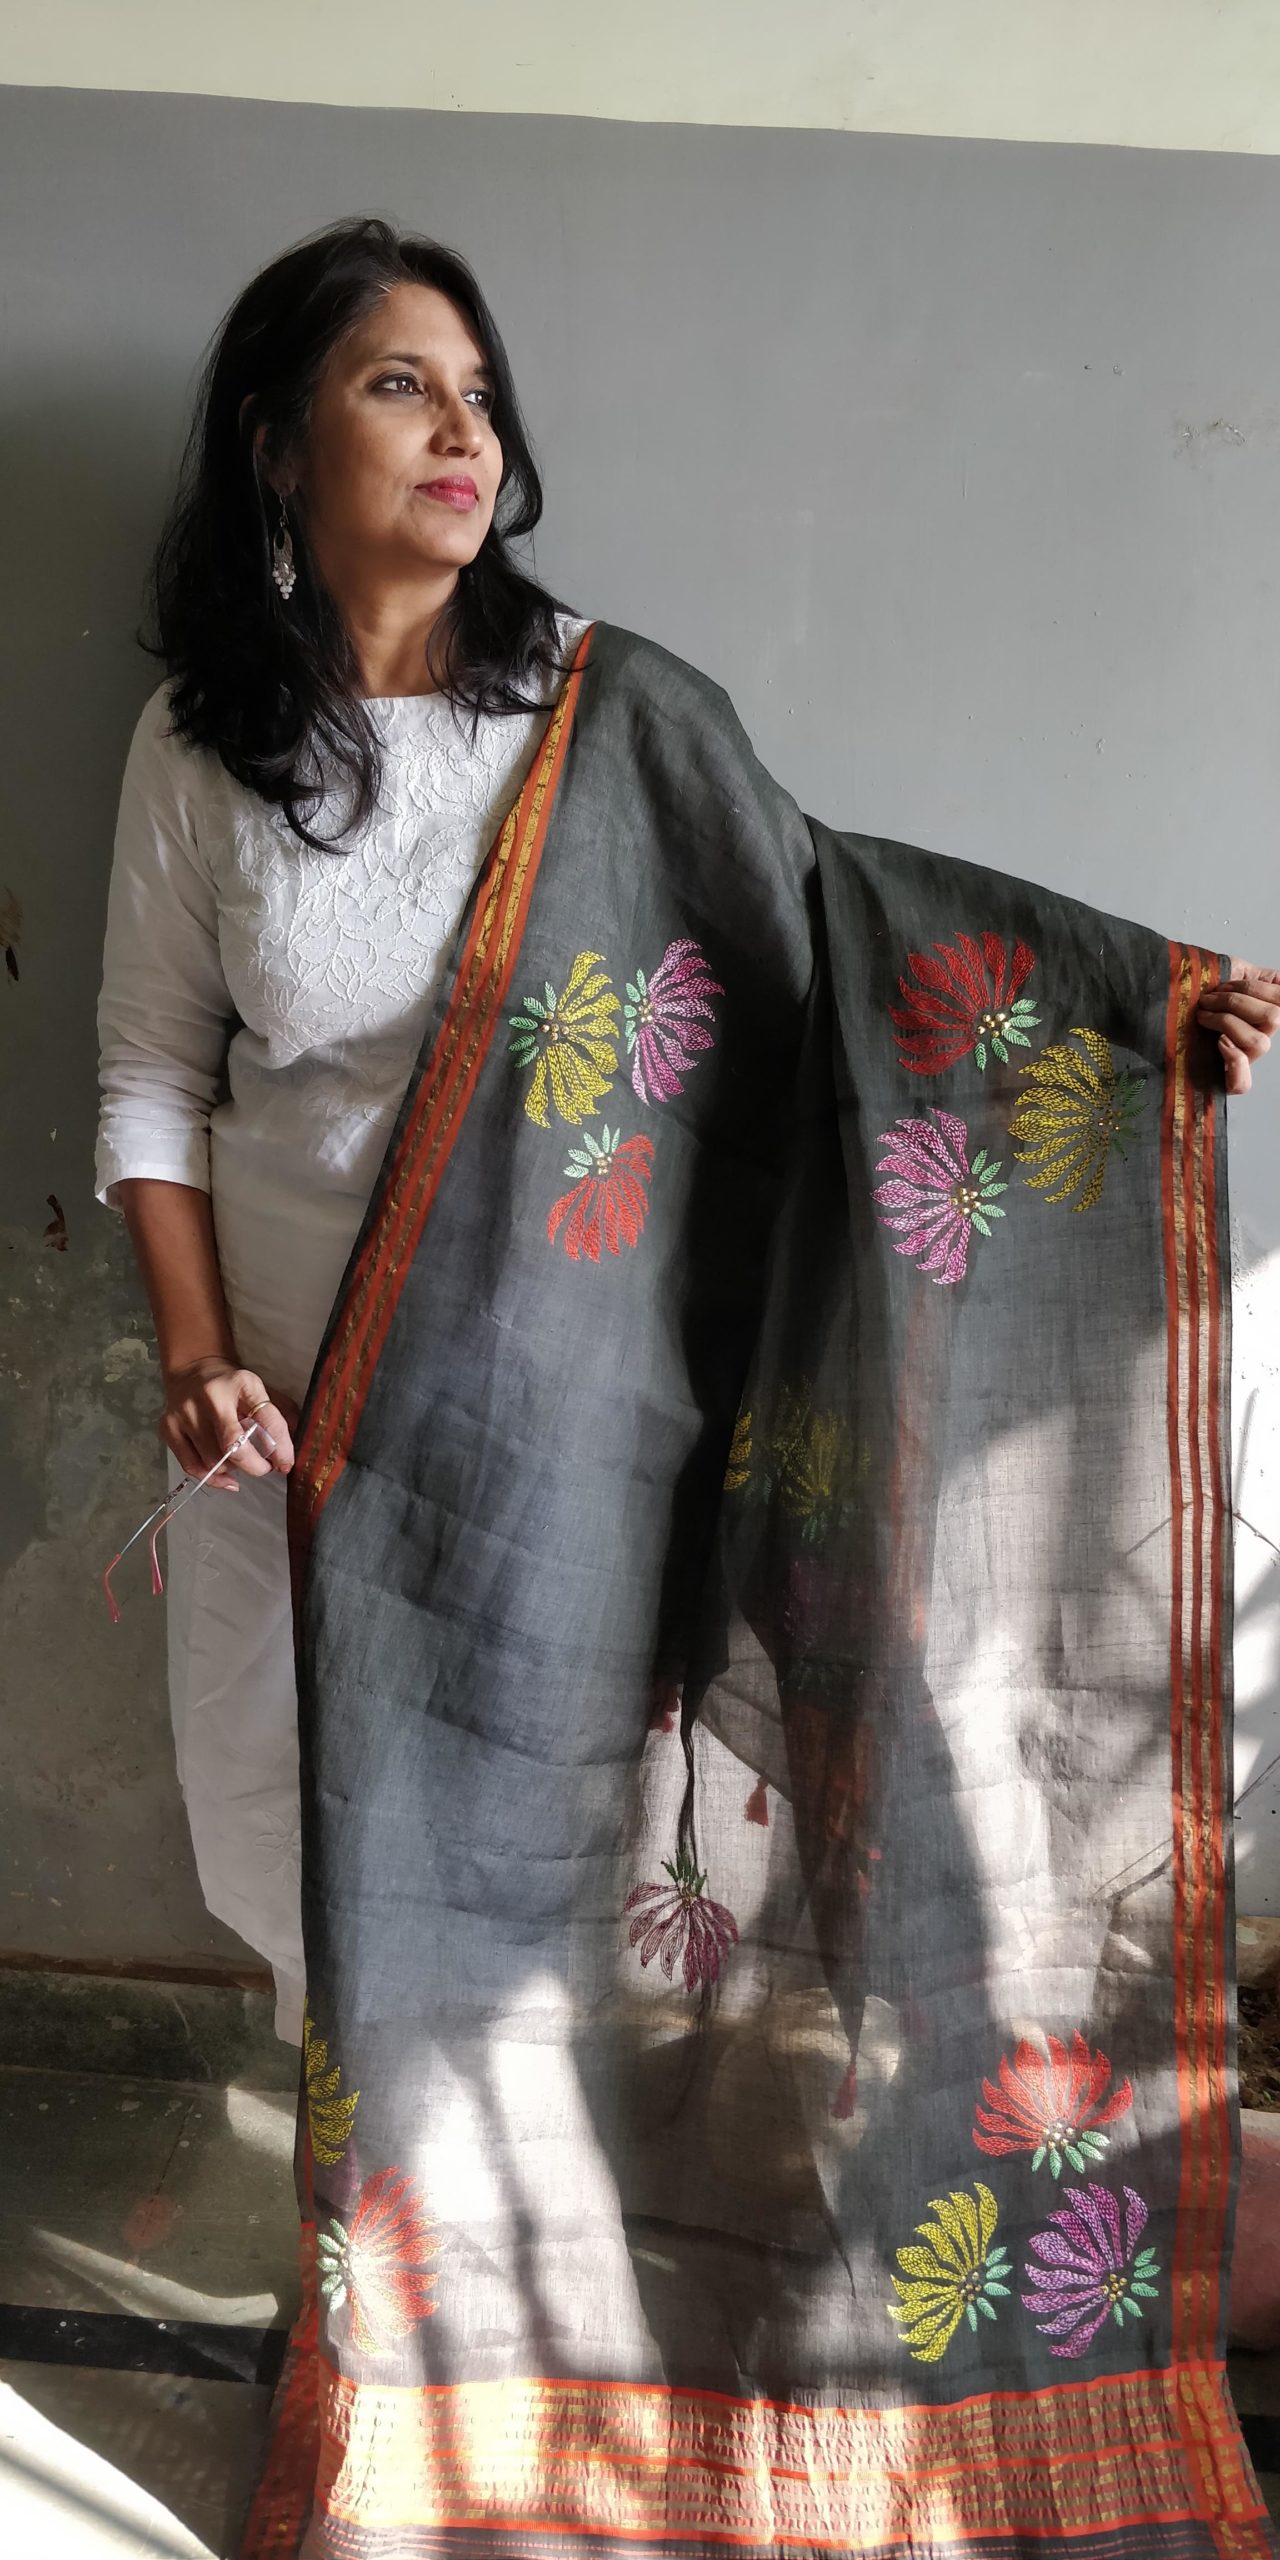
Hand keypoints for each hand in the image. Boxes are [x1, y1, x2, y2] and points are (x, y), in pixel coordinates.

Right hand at [160, 1357, 297, 1487]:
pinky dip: (213, 1479)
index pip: (266, 1418)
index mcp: (242, 1383)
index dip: (280, 1447)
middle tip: (264, 1468)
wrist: (193, 1370)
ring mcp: (185, 1412)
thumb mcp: (260, 1391)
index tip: (286, 1464)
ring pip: (213, 1460)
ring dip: (233, 1468)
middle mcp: (210, 1396)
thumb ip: (279, 1417)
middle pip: (234, 1445)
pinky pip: (192, 1466)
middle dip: (254, 1465)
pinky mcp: (168, 1427)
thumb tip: (289, 1457)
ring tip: (239, 1460)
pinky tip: (227, 1479)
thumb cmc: (233, 1387)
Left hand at [1196, 960, 1279, 1094]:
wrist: (1155, 1009)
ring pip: (1260, 1044)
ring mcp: (1242, 1059)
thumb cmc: (1190, 993)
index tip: (1223, 985)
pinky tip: (1219, 1044)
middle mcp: (1256, 1036)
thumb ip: (1256, 975)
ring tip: (1201, 1017)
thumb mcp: (1225, 973)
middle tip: (1207, 1000)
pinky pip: (1242, 1083)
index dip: (1255, 988)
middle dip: (1236, 1002)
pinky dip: (1235, 1062)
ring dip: (1227, 1023)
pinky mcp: (1222, 1080)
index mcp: (1260, 1014)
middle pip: (1274, 1018)